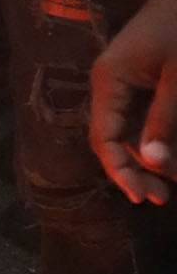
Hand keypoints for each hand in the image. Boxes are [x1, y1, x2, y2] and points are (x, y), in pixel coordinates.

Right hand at [90, 0, 176, 205]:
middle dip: (138, 169)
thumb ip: (165, 120)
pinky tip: (171, 149)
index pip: (104, 138)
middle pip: (114, 139)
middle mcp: (109, 83)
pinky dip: (157, 134)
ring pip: (130, 130)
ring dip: (150, 155)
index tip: (145, 197)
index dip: (121, 171)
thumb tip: (152, 164)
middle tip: (164, 196)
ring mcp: (124, 79)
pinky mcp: (141, 76)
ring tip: (175, 176)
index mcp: (110, 81)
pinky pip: (142, 115)